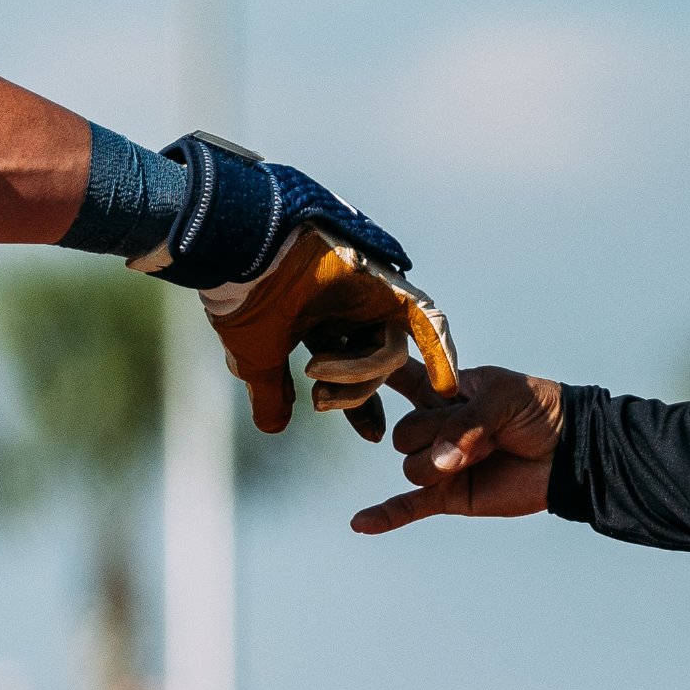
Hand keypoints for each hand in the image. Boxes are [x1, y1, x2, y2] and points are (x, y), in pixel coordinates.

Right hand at [203, 222, 460, 435]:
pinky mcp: (388, 285)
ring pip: (389, 353)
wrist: (244, 253)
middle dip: (354, 396)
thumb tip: (273, 426)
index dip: (360, 405)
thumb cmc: (245, 300)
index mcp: (323, 321)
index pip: (352, 372)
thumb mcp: (257, 357)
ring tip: (316, 370)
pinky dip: (439, 353)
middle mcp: (352, 308)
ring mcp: (372, 295)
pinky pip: (427, 322)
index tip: (373, 436)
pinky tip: (446, 387)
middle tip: (318, 401)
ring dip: (358, 375)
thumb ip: (271, 392)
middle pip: (378, 367)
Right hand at [352, 368, 566, 531]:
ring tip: (482, 456)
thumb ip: (466, 421)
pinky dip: (385, 516)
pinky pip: (409, 507)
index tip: (349, 369)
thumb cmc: (540, 413)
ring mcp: (441, 463)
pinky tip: (361, 524)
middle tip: (479, 433)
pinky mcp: (450, 496)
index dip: (377, 375)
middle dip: (434, 434)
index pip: (400, 379)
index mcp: (444, 392)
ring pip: (411, 468)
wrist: (571, 451)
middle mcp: (436, 427)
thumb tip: (439, 462)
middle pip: (403, 433)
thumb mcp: (504, 397)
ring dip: (441, 466)